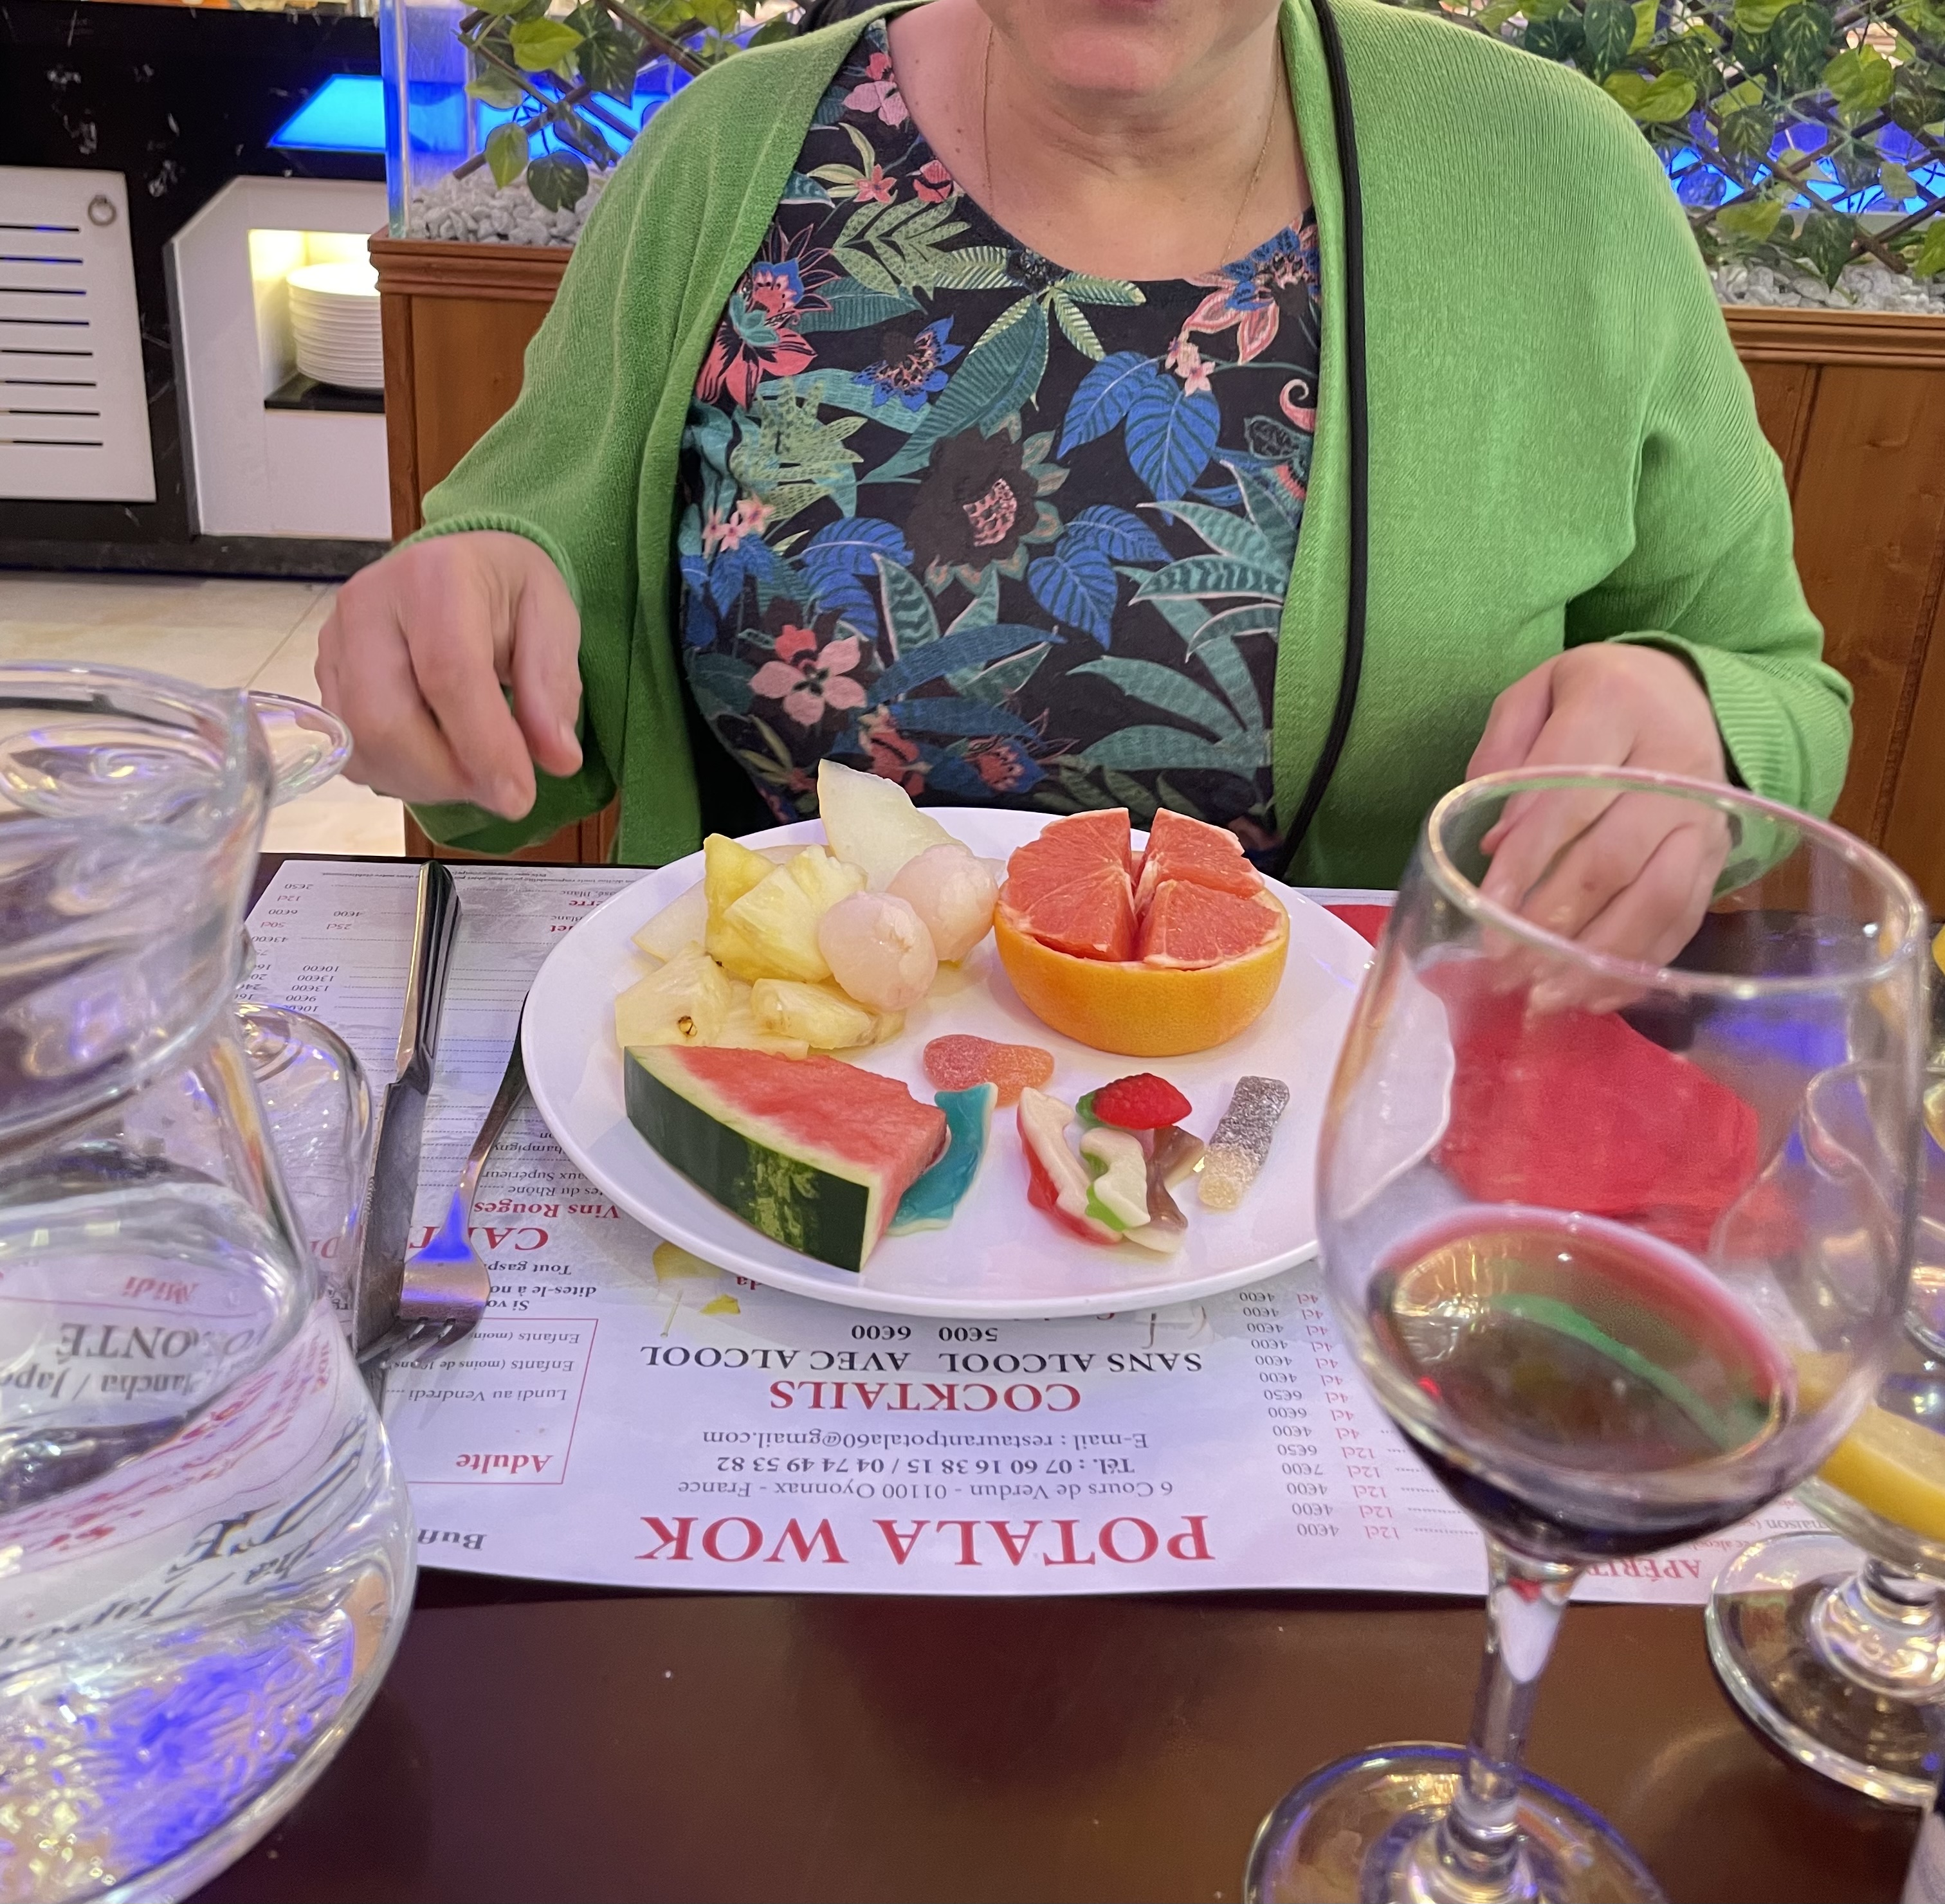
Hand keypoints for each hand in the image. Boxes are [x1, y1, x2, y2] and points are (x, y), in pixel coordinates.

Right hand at [315, 531, 583, 818]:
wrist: (457, 566)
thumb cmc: (508, 591)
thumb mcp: (552, 621)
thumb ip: (553, 687)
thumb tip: (559, 760)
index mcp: (433, 578)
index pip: (447, 673)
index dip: (483, 745)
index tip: (519, 796)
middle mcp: (368, 605)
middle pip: (386, 719)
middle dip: (448, 776)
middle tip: (502, 792)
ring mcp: (335, 643)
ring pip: (362, 743)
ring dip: (425, 783)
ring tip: (476, 774)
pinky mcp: (324, 677)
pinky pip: (351, 750)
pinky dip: (399, 776)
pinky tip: (439, 763)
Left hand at [1465, 643, 1729, 971]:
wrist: (1685, 692)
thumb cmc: (1589, 698)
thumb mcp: (1535, 695)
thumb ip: (1504, 753)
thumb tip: (1497, 841)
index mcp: (1618, 705)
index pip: (1568, 791)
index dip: (1528, 853)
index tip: (1486, 904)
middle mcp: (1675, 762)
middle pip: (1612, 855)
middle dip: (1553, 917)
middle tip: (1503, 963)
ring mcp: (1704, 814)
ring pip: (1656, 897)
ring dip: (1598, 956)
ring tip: (1544, 994)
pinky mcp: (1716, 855)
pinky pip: (1685, 918)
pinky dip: (1640, 963)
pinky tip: (1596, 994)